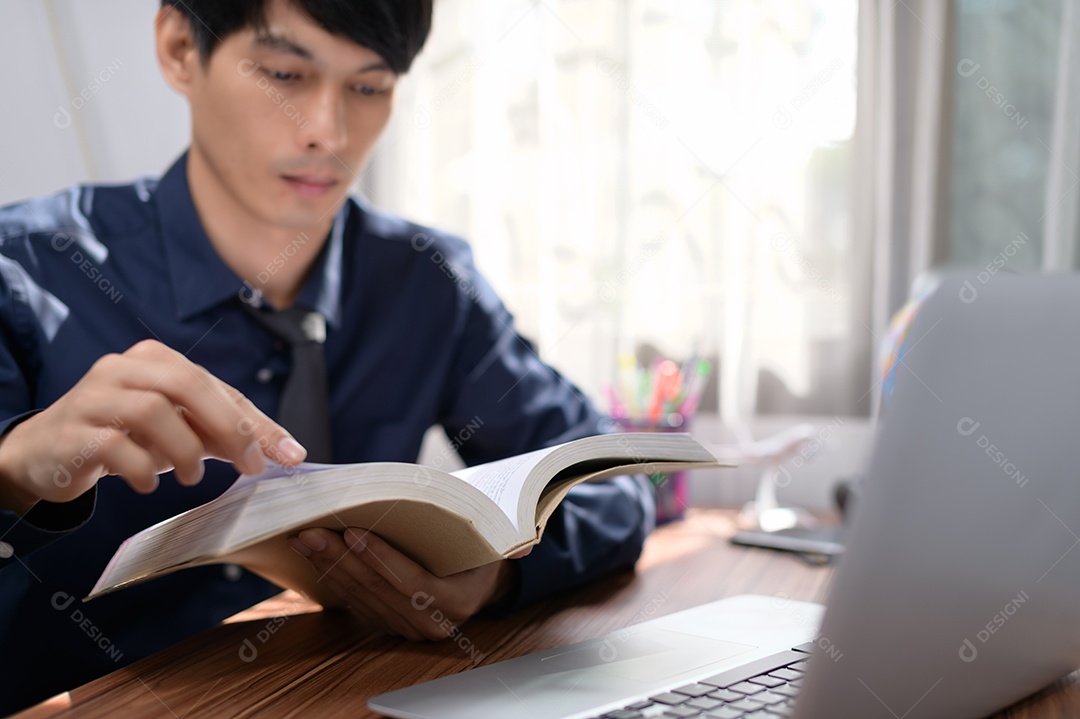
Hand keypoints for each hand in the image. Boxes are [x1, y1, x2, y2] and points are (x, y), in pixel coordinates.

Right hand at [0, 339, 304, 512]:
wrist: (46, 452)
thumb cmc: (124, 435)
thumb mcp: (178, 428)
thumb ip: (224, 433)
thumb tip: (285, 451)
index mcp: (155, 358)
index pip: (218, 386)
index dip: (257, 422)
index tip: (292, 455)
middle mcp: (123, 368)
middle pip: (187, 383)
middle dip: (228, 426)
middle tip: (248, 466)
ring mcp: (94, 397)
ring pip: (153, 411)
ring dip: (184, 451)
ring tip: (192, 477)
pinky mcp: (74, 432)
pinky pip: (116, 446)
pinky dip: (143, 470)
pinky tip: (148, 484)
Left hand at [288, 526, 528, 640]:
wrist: (486, 582)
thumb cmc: (485, 550)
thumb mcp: (494, 540)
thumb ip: (498, 537)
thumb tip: (512, 537)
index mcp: (457, 603)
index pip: (413, 583)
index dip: (381, 559)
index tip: (354, 533)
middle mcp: (431, 624)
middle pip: (379, 590)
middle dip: (342, 559)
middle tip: (313, 530)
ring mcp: (407, 628)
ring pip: (362, 598)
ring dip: (330, 567)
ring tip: (306, 538)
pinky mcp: (389, 624)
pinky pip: (357, 603)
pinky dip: (334, 578)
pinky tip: (316, 556)